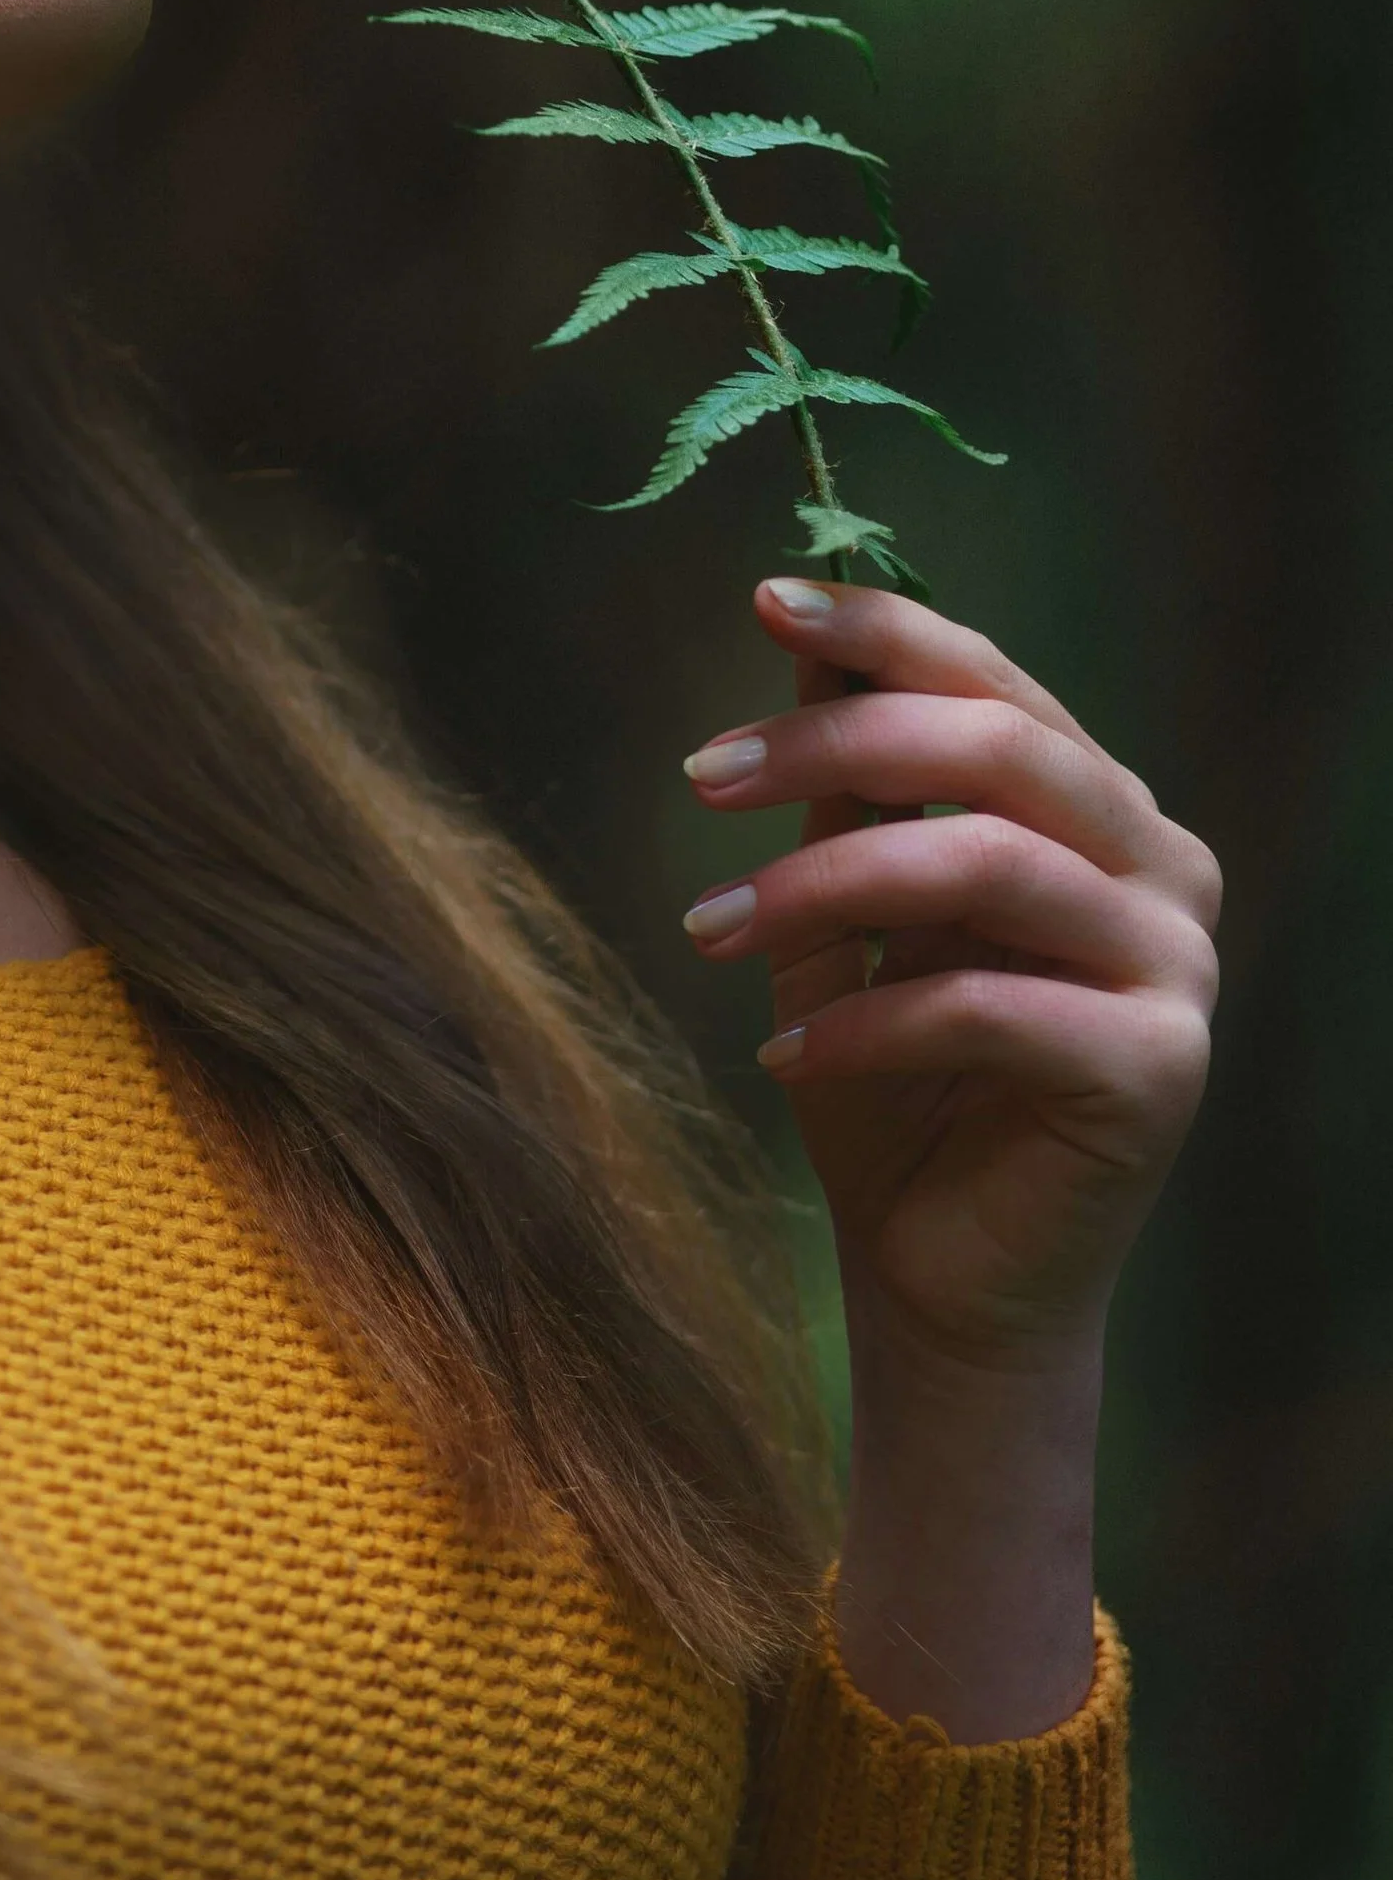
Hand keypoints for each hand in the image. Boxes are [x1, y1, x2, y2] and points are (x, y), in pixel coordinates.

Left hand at [678, 574, 1218, 1737]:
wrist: (938, 1279)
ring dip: (820, 885)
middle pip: (997, 749)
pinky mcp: (1159, 1069)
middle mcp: (1162, 869)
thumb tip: (798, 629)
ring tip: (704, 927)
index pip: (996, 682)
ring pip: (984, 864)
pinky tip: (777, 1050)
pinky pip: (984, 1004)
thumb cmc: (889, 1083)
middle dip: (832, 746)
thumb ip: (849, 780)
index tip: (765, 600)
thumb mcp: (848, 909)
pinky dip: (861, 1020)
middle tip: (702, 776)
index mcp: (1098, 809)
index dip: (884, 631)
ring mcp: (1178, 968)